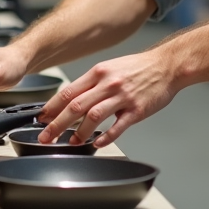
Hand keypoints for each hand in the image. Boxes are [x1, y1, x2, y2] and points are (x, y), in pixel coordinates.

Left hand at [38, 48, 179, 147]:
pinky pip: (118, 126)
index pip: (68, 92)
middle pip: (75, 106)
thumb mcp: (110, 68)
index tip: (41, 119)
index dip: (51, 107)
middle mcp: (107, 84)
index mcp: (98, 73)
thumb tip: (71, 100)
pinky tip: (97, 143)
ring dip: (79, 132)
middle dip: (56, 124)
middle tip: (45, 137)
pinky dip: (105, 137)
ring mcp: (122, 97)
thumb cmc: (138, 68)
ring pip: (93, 116)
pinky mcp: (137, 110)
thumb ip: (92, 83)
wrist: (167, 65)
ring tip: (72, 142)